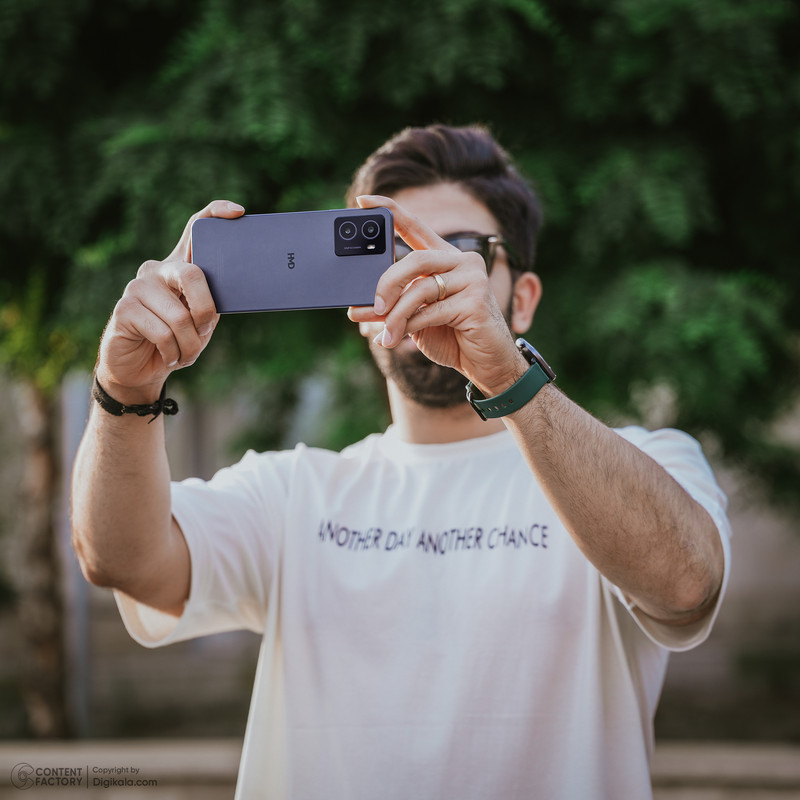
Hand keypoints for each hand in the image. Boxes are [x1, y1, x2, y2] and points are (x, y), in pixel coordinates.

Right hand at [96, 200, 244, 403]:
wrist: (141, 369)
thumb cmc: (176, 341)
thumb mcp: (201, 322)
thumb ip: (212, 303)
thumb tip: (238, 290)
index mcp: (179, 268)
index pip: (195, 230)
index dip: (215, 214)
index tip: (239, 212)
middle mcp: (157, 270)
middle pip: (192, 274)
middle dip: (206, 310)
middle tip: (204, 331)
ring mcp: (138, 287)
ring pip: (179, 315)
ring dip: (190, 344)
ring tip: (184, 353)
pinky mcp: (124, 309)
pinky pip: (162, 332)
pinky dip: (172, 352)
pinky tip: (167, 356)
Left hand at [348, 195, 526, 395]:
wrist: (486, 363)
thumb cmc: (451, 337)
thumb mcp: (415, 319)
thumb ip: (391, 308)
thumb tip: (355, 308)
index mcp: (446, 258)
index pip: (415, 226)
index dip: (390, 211)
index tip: (363, 202)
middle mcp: (462, 261)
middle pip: (415, 259)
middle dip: (387, 284)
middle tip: (371, 307)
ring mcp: (473, 279)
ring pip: (421, 288)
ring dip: (396, 314)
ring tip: (385, 334)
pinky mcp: (476, 302)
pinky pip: (431, 311)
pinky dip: (410, 326)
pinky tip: (398, 338)